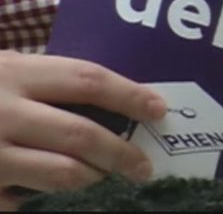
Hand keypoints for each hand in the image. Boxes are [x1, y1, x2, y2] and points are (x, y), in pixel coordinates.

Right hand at [0, 51, 166, 210]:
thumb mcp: (4, 70)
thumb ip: (46, 82)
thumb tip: (115, 101)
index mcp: (13, 72)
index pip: (87, 79)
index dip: (129, 94)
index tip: (159, 109)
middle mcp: (1, 111)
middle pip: (80, 135)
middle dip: (121, 153)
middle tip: (144, 166)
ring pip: (60, 175)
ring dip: (91, 179)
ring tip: (101, 178)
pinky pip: (25, 202)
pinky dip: (48, 200)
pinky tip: (53, 194)